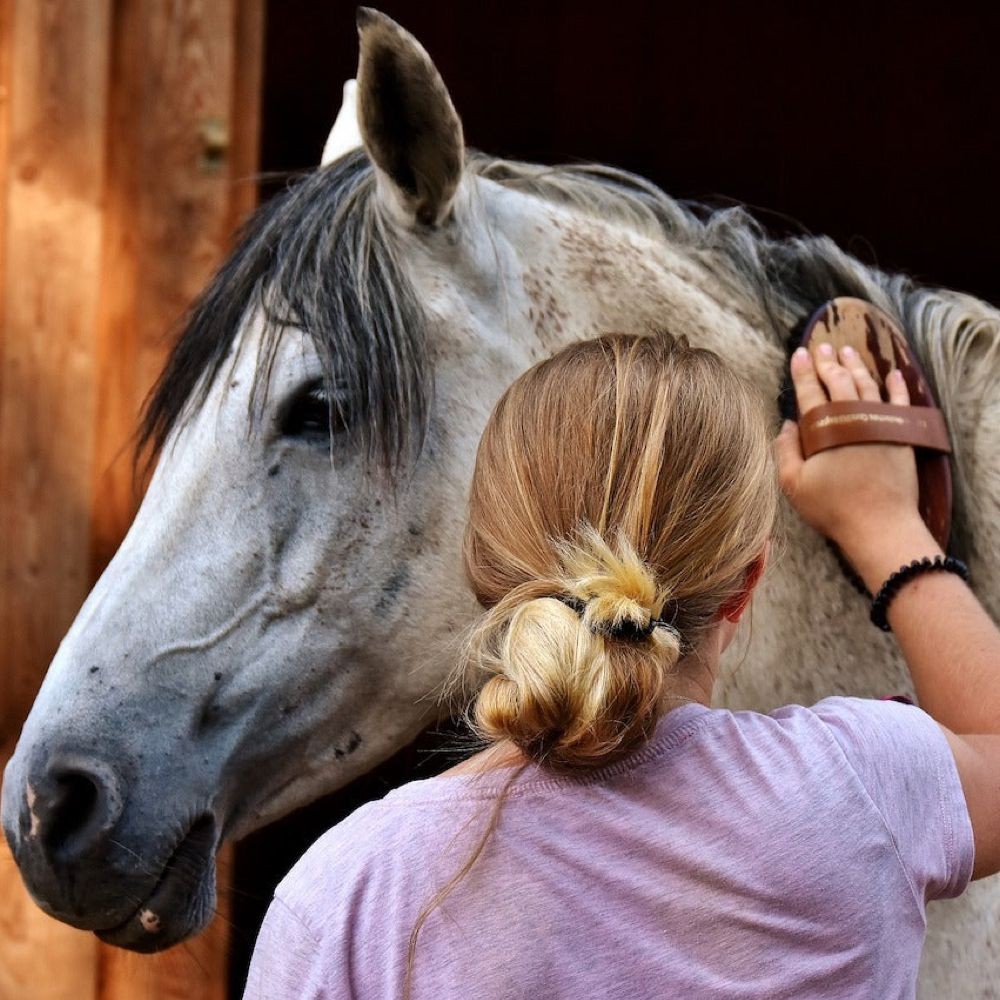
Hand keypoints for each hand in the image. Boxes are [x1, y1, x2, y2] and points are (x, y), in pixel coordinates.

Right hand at [774, 342, 921, 554]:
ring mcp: (880, 422)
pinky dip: (897, 385)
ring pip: (867, 384)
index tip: (799, 353)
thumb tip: (786, 425)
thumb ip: (785, 451)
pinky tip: (893, 373)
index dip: (803, 371)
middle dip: (828, 362)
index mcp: (824, 428)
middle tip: (821, 347)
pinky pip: (900, 401)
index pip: (810, 391)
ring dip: (856, 365)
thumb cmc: (833, 508)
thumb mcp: (794, 485)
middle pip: (839, 381)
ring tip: (847, 351)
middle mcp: (853, 417)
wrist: (880, 525)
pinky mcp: (901, 433)